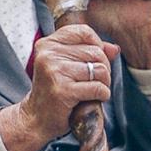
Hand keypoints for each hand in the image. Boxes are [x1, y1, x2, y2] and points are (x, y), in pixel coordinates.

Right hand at [0, 23, 120, 150]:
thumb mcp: (67, 66)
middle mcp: (48, 54)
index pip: (84, 32)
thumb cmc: (54, 90)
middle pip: (96, 52)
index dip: (97, 45)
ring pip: (100, 69)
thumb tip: (114, 48)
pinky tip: (92, 100)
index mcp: (48, 44)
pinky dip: (102, 95)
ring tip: (93, 91)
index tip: (94, 61)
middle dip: (103, 68)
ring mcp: (54, 71)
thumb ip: (89, 53)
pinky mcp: (63, 90)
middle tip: (95, 81)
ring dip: (104, 83)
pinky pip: (98, 87)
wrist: (36, 118)